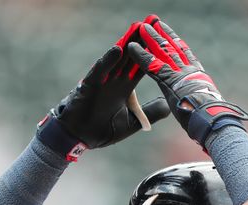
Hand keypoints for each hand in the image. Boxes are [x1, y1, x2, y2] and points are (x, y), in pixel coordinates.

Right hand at [37, 22, 169, 160]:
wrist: (80, 138)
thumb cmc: (103, 130)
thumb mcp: (131, 122)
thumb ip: (149, 113)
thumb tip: (168, 106)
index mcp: (126, 88)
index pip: (142, 67)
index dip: (153, 54)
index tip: (165, 40)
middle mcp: (115, 81)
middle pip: (131, 57)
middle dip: (141, 41)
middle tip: (152, 22)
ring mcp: (103, 81)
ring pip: (117, 59)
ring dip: (127, 44)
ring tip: (138, 28)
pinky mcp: (91, 85)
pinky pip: (101, 70)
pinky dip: (109, 60)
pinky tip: (118, 49)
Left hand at [127, 17, 247, 146]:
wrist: (213, 120)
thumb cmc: (212, 120)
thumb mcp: (205, 108)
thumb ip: (198, 102)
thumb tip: (200, 108)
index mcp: (199, 77)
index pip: (187, 56)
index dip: (178, 44)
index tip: (172, 35)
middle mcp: (190, 71)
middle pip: (174, 48)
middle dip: (164, 35)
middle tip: (154, 23)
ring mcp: (180, 74)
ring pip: (163, 52)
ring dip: (150, 39)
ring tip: (141, 28)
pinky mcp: (169, 81)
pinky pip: (152, 65)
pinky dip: (141, 56)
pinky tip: (132, 47)